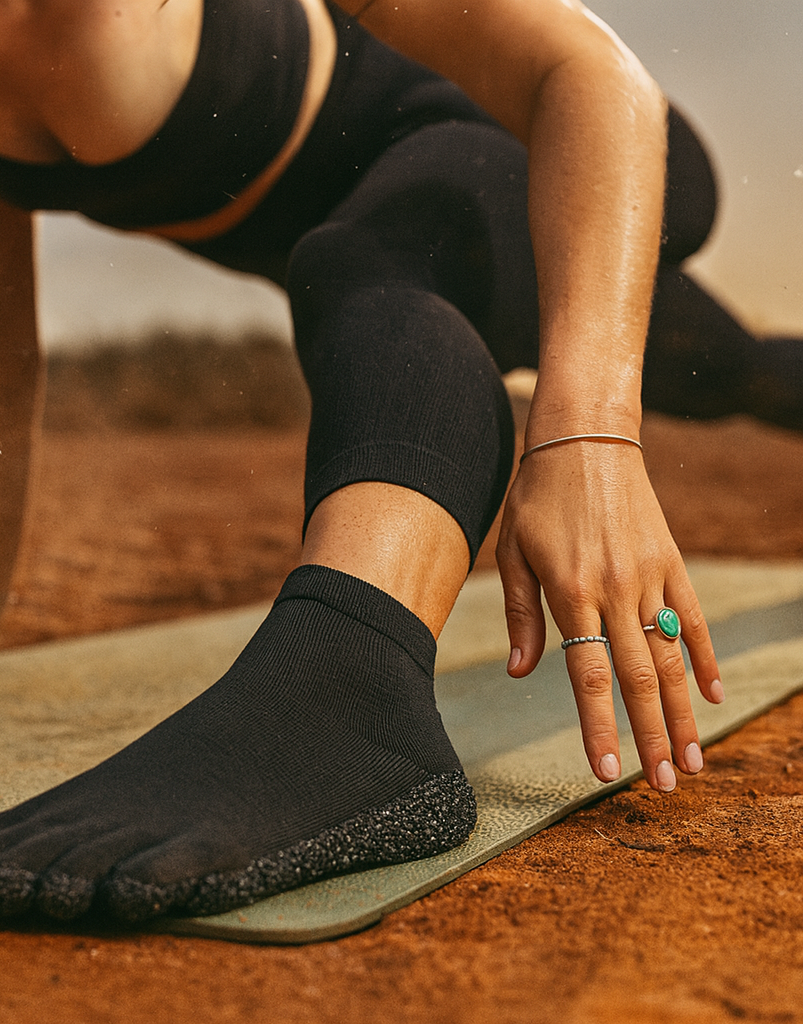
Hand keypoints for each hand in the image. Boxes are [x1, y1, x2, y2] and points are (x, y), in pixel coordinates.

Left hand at [496, 441, 722, 791]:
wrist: (584, 440)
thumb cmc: (537, 499)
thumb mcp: (514, 552)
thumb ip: (521, 614)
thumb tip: (521, 672)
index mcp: (570, 592)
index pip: (588, 675)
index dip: (598, 727)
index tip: (606, 771)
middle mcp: (615, 590)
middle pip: (638, 678)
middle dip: (651, 736)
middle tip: (664, 786)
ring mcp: (649, 576)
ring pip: (671, 657)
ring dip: (682, 712)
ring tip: (693, 759)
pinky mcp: (671, 562)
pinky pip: (693, 618)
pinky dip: (705, 657)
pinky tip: (713, 694)